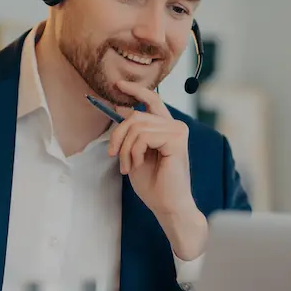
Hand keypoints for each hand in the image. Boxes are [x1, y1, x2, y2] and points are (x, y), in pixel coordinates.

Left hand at [109, 80, 207, 258]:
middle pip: (136, 115)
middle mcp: (175, 125)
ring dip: (125, 149)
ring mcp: (178, 131)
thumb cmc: (154, 184)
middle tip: (112, 154)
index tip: (117, 85)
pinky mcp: (177, 139)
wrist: (168, 205)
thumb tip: (119, 109)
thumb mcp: (135, 153)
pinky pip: (143, 137)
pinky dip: (134, 152)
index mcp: (166, 127)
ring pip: (136, 127)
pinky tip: (138, 165)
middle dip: (118, 134)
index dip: (135, 90)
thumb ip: (131, 132)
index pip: (152, 99)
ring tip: (127, 166)